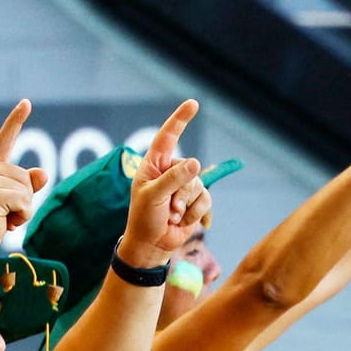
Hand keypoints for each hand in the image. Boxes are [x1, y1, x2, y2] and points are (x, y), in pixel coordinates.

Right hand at [0, 101, 47, 256]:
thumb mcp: (10, 203)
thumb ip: (26, 186)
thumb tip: (43, 172)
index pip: (4, 140)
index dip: (16, 121)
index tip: (27, 103)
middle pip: (26, 177)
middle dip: (23, 201)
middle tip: (3, 215)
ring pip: (27, 190)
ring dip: (23, 211)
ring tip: (1, 219)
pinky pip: (25, 202)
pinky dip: (21, 217)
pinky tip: (4, 224)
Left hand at [119, 100, 208, 264]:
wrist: (152, 246)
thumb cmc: (144, 219)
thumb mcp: (153, 196)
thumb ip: (173, 179)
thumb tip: (196, 163)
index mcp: (154, 165)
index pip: (168, 137)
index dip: (180, 120)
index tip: (193, 104)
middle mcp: (170, 172)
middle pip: (189, 169)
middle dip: (181, 192)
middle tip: (167, 208)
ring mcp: (183, 186)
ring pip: (199, 185)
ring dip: (187, 205)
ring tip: (172, 215)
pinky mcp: (194, 201)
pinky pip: (206, 199)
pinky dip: (196, 213)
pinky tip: (182, 221)